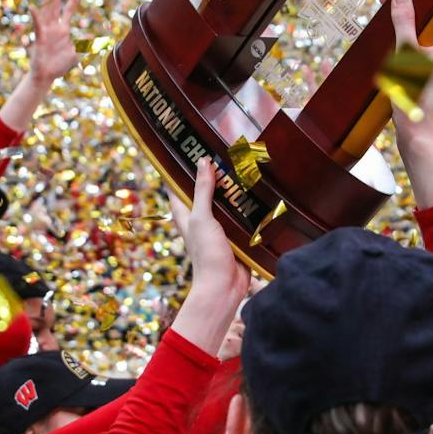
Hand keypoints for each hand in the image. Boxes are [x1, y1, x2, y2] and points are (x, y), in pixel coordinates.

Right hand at [27, 0, 81, 84]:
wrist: (47, 75)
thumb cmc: (59, 66)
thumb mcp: (76, 55)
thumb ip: (84, 47)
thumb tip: (94, 40)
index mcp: (63, 30)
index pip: (68, 11)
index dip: (73, 0)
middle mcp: (54, 27)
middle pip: (55, 6)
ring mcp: (46, 31)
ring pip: (46, 11)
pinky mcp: (40, 37)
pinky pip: (37, 25)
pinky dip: (36, 16)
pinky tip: (32, 7)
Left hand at [168, 157, 249, 302]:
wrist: (225, 287)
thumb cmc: (206, 254)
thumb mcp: (201, 218)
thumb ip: (202, 191)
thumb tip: (203, 161)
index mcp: (185, 214)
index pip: (175, 186)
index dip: (175, 168)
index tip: (181, 146)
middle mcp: (200, 219)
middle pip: (202, 191)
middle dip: (210, 173)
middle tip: (221, 149)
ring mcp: (219, 227)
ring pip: (223, 201)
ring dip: (231, 187)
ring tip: (242, 162)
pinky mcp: (236, 235)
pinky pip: (240, 215)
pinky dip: (246, 203)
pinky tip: (257, 189)